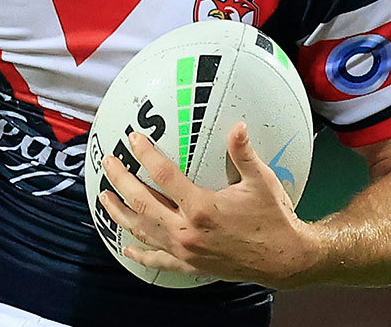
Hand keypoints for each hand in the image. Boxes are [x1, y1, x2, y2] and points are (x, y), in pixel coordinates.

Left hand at [99, 122, 323, 287]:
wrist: (286, 260)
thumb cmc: (274, 218)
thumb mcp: (261, 182)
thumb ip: (244, 154)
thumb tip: (238, 125)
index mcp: (202, 208)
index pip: (163, 175)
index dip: (145, 154)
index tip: (133, 139)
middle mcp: (187, 231)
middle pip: (142, 203)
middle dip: (121, 181)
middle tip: (109, 164)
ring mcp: (186, 251)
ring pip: (142, 230)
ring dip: (120, 213)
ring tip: (105, 197)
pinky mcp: (190, 265)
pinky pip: (158, 261)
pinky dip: (140, 255)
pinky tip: (127, 249)